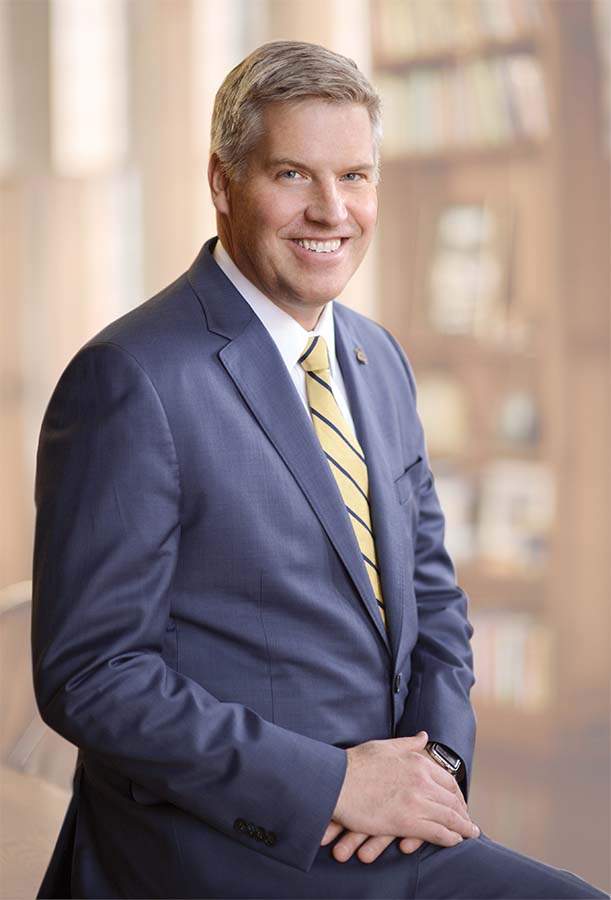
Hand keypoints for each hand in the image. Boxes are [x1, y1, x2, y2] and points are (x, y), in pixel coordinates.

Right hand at [323, 731, 478, 862]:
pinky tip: (455, 841)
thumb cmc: (356, 764)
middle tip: (468, 820)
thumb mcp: (385, 747)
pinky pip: (437, 832)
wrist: (336, 782)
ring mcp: (416, 801)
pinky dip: (450, 838)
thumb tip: (424, 736)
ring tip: (470, 832)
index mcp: (417, 761)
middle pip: (452, 799)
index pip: (447, 779)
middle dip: (463, 811)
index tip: (459, 801)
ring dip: (463, 826)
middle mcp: (421, 780)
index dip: (456, 793)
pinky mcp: (407, 822)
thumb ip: (408, 743)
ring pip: (450, 816)